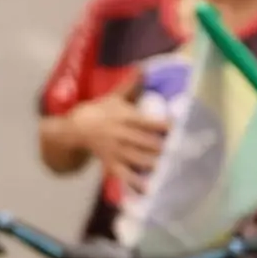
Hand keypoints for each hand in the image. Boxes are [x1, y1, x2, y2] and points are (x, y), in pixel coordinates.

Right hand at [67, 72, 167, 193]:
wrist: (74, 129)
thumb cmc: (100, 111)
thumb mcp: (114, 96)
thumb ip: (131, 85)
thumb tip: (143, 67)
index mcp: (124, 117)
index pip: (147, 121)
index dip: (164, 125)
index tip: (179, 129)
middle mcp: (121, 135)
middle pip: (144, 142)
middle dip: (162, 148)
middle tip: (182, 153)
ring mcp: (116, 151)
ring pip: (137, 159)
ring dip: (153, 164)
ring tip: (169, 169)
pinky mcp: (111, 164)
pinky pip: (124, 175)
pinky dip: (135, 184)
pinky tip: (148, 190)